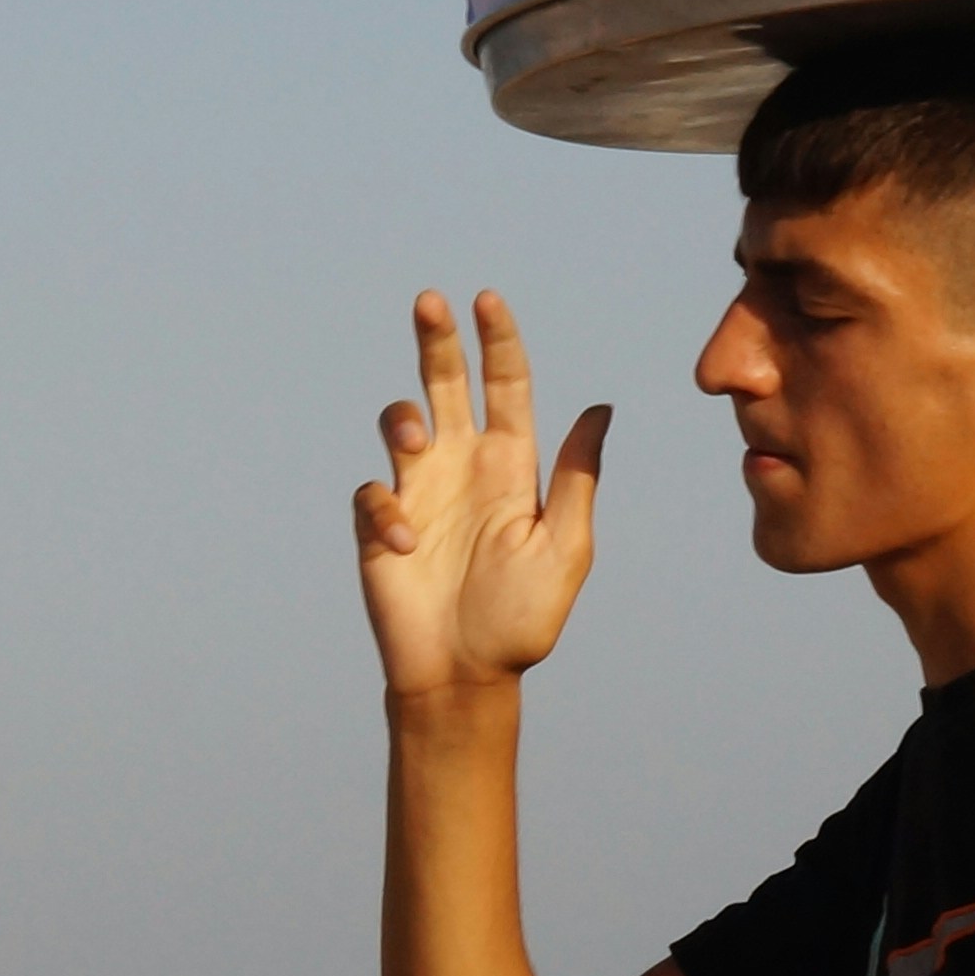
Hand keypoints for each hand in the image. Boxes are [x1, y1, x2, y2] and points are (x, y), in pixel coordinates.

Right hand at [354, 289, 610, 699]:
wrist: (466, 675)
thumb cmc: (521, 619)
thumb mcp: (565, 547)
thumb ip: (577, 477)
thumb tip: (600, 408)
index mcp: (510, 465)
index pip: (504, 386)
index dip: (497, 341)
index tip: (487, 300)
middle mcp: (462, 467)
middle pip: (444, 384)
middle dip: (436, 339)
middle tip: (429, 300)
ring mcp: (419, 494)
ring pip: (400, 422)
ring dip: (403, 421)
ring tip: (414, 445)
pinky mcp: (381, 528)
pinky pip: (374, 494)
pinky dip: (385, 510)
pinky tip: (404, 547)